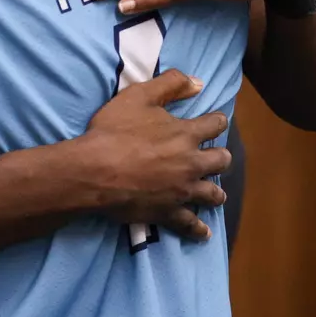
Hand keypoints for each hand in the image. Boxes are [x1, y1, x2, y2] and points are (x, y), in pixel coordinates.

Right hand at [81, 69, 231, 241]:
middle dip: (220, 156)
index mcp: (186, 134)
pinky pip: (189, 224)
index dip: (217, 121)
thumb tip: (199, 83)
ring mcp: (182, 191)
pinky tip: (203, 233)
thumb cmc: (114, 131)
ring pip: (212, 194)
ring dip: (215, 192)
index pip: (215, 125)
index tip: (216, 121)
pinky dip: (198, 230)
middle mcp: (191, 163)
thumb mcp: (138, 95)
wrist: (95, 170)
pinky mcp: (168, 212)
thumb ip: (170, 84)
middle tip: (215, 156)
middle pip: (220, 161)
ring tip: (214, 193)